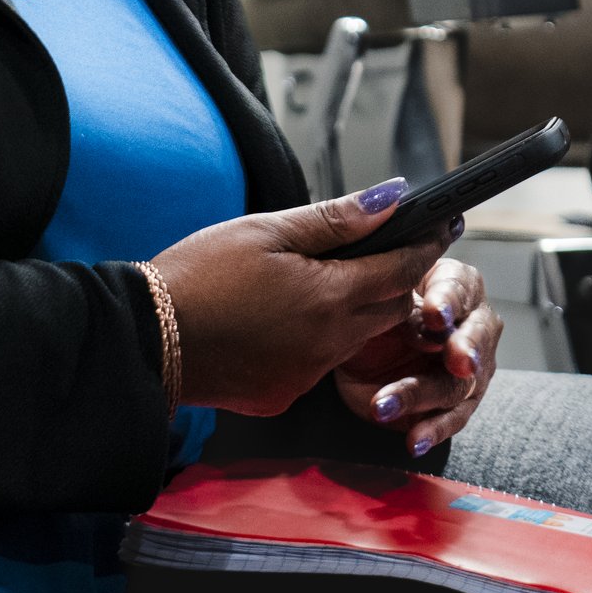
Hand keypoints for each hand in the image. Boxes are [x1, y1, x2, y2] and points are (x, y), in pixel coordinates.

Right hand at [151, 179, 453, 415]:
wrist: (147, 337)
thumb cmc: (198, 275)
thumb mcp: (264, 230)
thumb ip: (334, 220)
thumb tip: (390, 199)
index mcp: (329, 296)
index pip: (403, 269)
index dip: (427, 245)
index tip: (444, 226)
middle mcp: (329, 342)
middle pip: (391, 308)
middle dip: (398, 280)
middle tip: (390, 251)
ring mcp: (308, 374)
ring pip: (357, 337)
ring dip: (356, 310)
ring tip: (324, 281)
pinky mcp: (283, 393)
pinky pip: (319, 363)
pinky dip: (317, 338)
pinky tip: (282, 320)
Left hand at [332, 256, 499, 456]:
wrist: (356, 348)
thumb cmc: (375, 308)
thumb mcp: (381, 300)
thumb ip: (407, 308)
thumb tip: (429, 326)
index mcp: (456, 285)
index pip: (459, 289)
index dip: (448, 301)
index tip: (434, 315)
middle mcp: (473, 324)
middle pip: (477, 336)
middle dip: (465, 349)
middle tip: (457, 361)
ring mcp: (471, 367)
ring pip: (457, 383)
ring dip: (421, 395)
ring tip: (384, 405)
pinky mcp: (457, 403)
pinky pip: (451, 418)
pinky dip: (432, 430)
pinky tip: (414, 441)